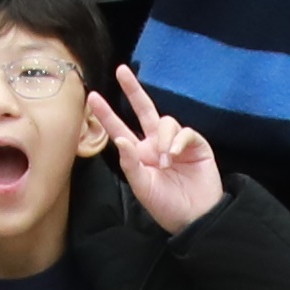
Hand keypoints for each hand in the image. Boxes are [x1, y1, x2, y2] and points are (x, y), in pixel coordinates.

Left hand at [106, 66, 223, 230]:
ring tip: (165, 160)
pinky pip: (186, 132)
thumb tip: (119, 138)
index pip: (120, 129)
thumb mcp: (142, 187)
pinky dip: (179, 140)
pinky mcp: (196, 145)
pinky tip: (175, 155)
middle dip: (133, 90)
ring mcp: (176, 143)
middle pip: (144, 110)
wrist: (196, 218)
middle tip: (121, 71)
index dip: (107, 114)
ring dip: (163, 137)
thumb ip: (130, 164)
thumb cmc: (166, 206)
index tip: (92, 96)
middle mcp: (156, 144)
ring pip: (166, 121)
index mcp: (139, 154)